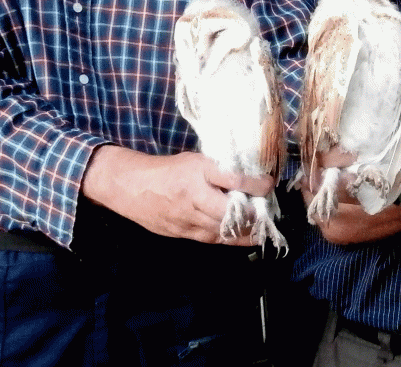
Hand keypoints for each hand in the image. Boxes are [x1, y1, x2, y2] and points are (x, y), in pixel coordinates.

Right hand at [81, 145, 273, 245]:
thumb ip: (221, 170)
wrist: (132, 186)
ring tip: (264, 225)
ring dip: (246, 228)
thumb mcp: (197, 160)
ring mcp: (186, 218)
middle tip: (269, 210)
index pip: (233, 179)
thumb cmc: (170, 169)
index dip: (255, 184)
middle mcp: (193, 195)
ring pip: (222, 228)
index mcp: (198, 171)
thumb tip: (253, 178)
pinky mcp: (181, 233)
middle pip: (229, 210)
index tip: (269, 184)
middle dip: (252, 212)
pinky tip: (249, 238)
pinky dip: (232, 239)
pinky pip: (212, 239)